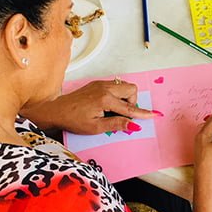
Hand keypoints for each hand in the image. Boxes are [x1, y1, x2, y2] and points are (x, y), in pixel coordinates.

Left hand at [24, 79, 157, 134]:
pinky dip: (117, 94)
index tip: (154, 115)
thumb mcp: (96, 127)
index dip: (143, 113)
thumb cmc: (74, 120)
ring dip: (125, 98)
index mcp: (106, 100)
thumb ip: (117, 124)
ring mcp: (101, 84)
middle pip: (131, 90)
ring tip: (114, 110)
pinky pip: (115, 85)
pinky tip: (107, 105)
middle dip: (132, 102)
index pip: (130, 108)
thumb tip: (133, 125)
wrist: (57, 110)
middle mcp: (105, 88)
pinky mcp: (97, 83)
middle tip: (122, 114)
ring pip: (124, 86)